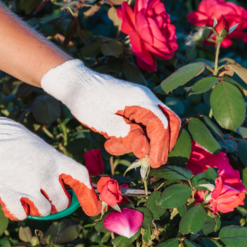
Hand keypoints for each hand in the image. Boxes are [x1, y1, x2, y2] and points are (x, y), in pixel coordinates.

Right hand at [0, 100, 101, 219]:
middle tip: (48, 199)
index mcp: (55, 158)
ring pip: (43, 211)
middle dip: (57, 204)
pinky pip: (21, 214)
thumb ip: (50, 164)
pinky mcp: (8, 193)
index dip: (88, 192)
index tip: (91, 204)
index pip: (81, 176)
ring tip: (29, 198)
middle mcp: (45, 173)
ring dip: (38, 209)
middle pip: (63, 202)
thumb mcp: (38, 145)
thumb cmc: (11, 138)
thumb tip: (59, 183)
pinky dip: (19, 212)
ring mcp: (27, 185)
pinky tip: (15, 203)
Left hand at [41, 60, 180, 167]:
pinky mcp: (135, 105)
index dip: (160, 147)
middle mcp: (147, 98)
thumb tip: (145, 151)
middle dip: (163, 144)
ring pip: (158, 125)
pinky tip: (112, 141)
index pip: (161, 126)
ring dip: (143, 141)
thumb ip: (126, 135)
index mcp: (141, 100)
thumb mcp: (103, 122)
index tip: (153, 164)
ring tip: (114, 146)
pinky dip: (134, 136)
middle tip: (151, 162)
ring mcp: (142, 101)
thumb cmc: (86, 101)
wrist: (76, 82)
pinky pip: (144, 123)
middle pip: (170, 122)